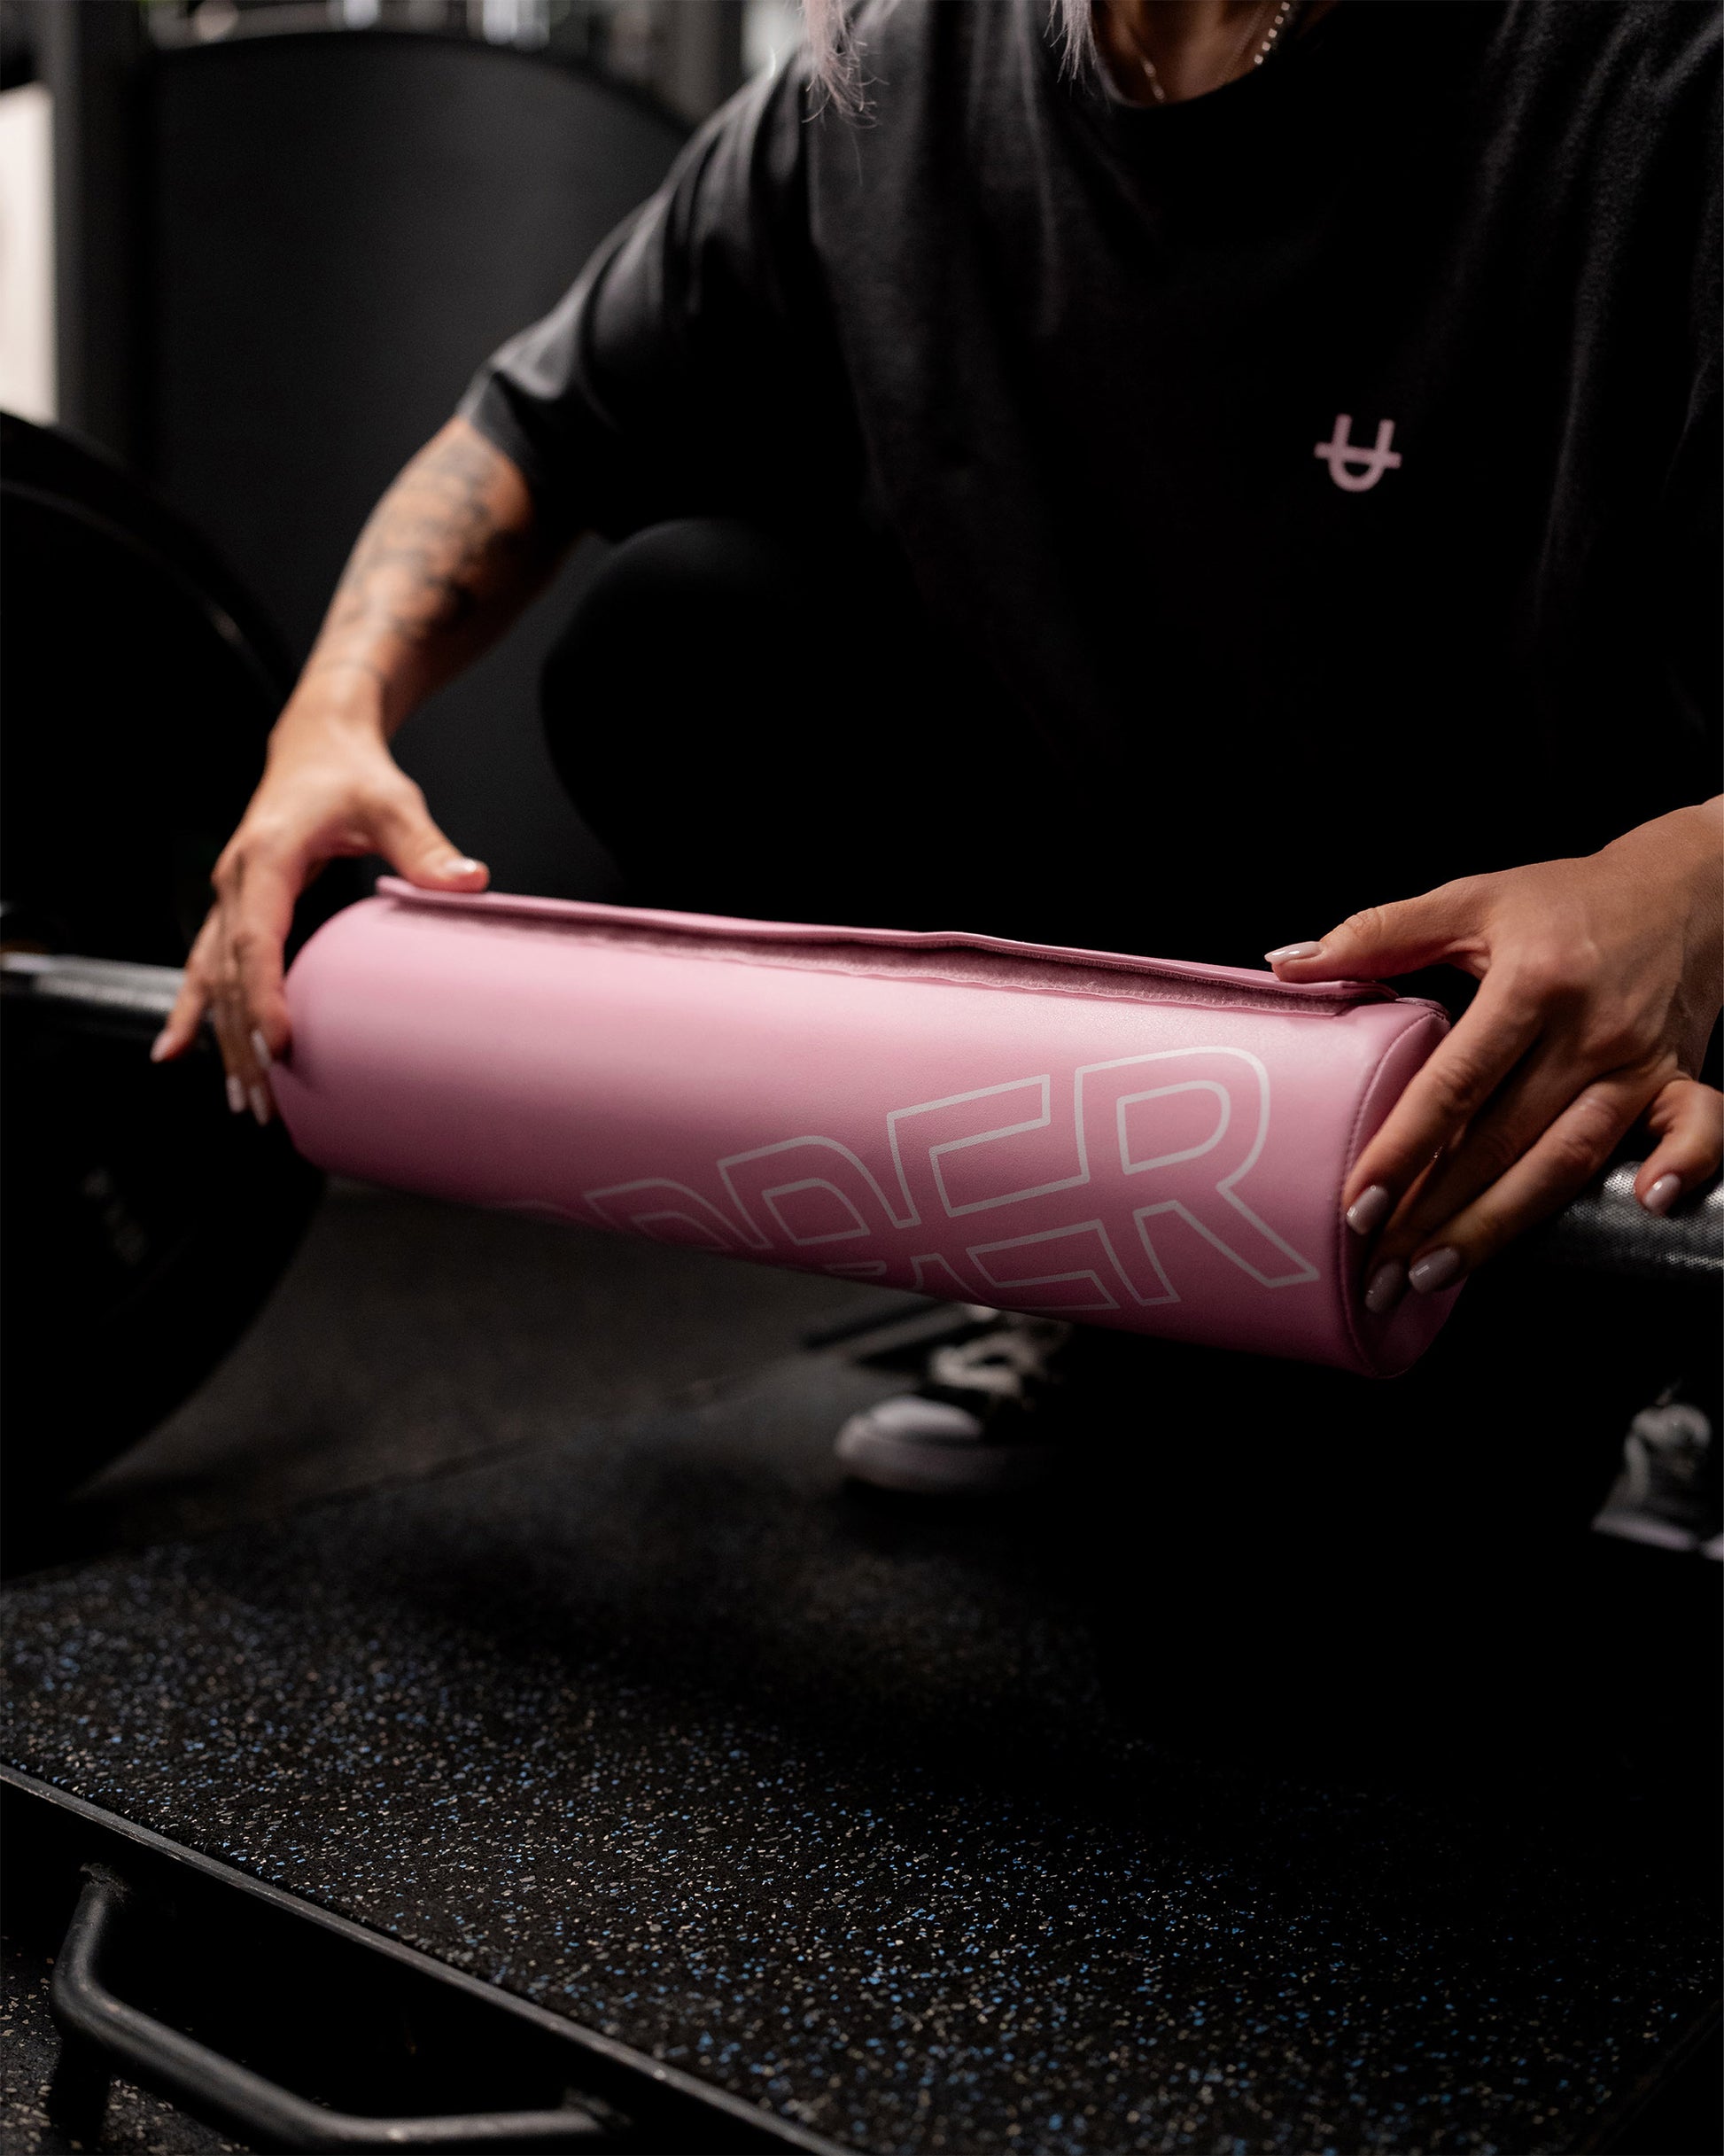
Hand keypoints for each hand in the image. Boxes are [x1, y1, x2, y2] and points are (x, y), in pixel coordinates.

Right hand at [151, 694, 486, 1119]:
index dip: (264, 996)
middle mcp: (236, 882)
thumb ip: (425, 846)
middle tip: (265, 1102)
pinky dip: (196, 1010)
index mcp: (265, 858)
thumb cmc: (351, 773)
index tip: (278, 1044)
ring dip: (223, 1041)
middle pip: (231, 974)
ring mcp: (231, 897)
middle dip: (243, 1042)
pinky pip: (208, 966)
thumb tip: (469, 880)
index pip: (256, 940)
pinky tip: (177, 1051)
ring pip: (215, 979)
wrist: (318, 744)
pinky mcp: (238, 908)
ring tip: (241, 1101)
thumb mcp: (392, 803)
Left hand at [1263, 800, 1723, 1308]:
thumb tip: (1289, 961)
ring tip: (1438, 1273)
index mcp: (1531, 982)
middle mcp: (1588, 1029)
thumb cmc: (1567, 899)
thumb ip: (1379, 932)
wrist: (1686, 886)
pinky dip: (1684, 1167)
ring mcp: (1639, 1060)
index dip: (1404, 1149)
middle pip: (1502, 1140)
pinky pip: (1696, 1130)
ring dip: (1503, 1226)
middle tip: (1379, 1271)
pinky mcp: (1681, 1077)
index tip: (1359, 1204)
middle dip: (1435, 1215)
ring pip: (1568, 1159)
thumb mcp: (1472, 899)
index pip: (1454, 1082)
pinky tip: (1644, 1207)